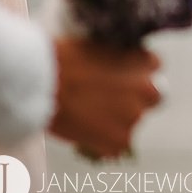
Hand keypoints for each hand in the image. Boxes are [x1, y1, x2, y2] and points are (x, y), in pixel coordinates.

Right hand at [48, 37, 162, 158]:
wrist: (39, 81)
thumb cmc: (60, 57)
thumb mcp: (98, 46)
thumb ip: (115, 59)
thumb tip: (113, 69)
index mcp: (146, 62)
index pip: (152, 68)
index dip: (133, 74)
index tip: (117, 78)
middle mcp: (147, 89)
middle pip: (152, 97)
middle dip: (135, 100)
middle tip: (107, 102)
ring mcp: (134, 116)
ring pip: (130, 122)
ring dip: (115, 122)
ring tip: (85, 117)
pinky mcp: (118, 140)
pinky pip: (114, 146)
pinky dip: (100, 143)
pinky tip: (82, 133)